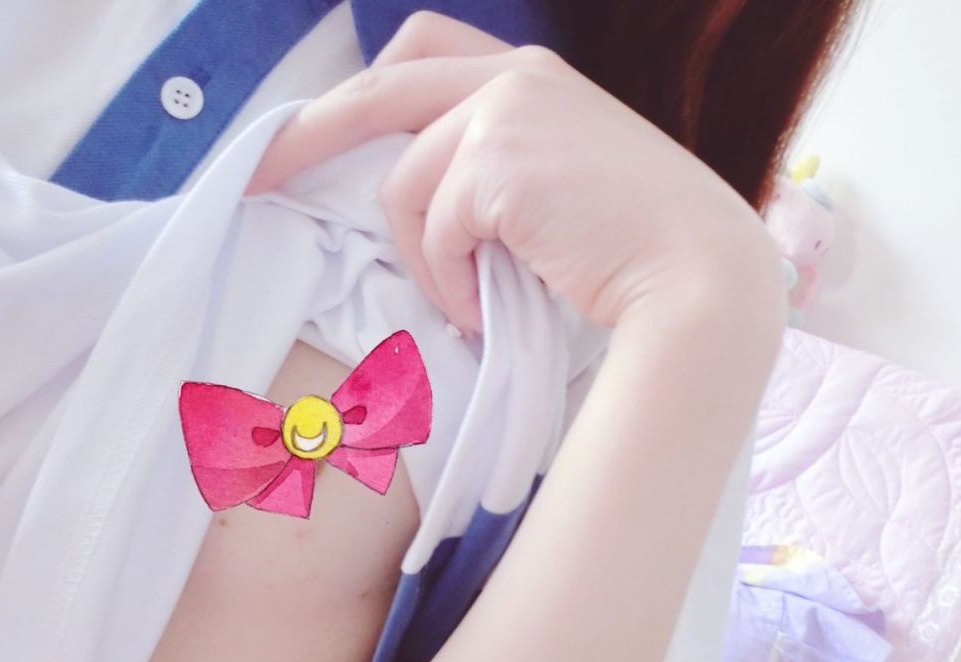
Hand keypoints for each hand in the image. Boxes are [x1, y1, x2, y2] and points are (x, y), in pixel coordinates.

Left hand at [246, 11, 781, 335]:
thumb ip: (502, 168)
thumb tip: (427, 204)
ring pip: (404, 183)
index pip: (420, 55)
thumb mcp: (566, 185)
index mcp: (533, 77)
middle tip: (258, 178)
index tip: (313, 136)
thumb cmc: (641, 252)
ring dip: (424, 256)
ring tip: (470, 301)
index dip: (360, 93)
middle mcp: (517, 75)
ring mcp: (508, 109)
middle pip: (379, 89)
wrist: (702, 278)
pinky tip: (487, 307)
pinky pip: (432, 230)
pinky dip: (448, 281)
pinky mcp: (498, 159)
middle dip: (307, 134)